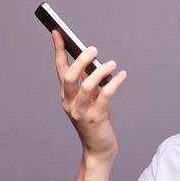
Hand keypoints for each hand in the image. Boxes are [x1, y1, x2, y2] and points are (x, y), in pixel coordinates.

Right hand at [51, 30, 126, 163]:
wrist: (98, 148)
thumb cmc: (95, 120)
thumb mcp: (88, 99)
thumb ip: (87, 81)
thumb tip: (91, 60)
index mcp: (66, 95)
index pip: (60, 69)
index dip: (58, 50)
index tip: (57, 32)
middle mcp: (69, 102)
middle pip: (69, 76)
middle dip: (81, 60)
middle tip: (94, 49)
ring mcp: (81, 111)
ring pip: (87, 86)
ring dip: (100, 71)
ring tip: (112, 63)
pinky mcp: (96, 117)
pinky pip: (105, 95)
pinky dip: (114, 83)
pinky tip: (122, 75)